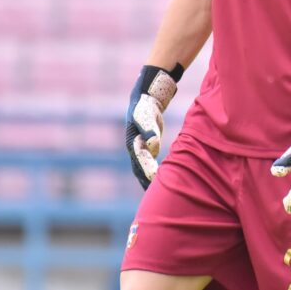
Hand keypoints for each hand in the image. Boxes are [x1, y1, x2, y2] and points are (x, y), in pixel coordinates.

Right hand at [124, 63, 182, 188]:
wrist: (145, 97)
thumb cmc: (146, 106)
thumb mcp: (146, 116)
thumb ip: (149, 130)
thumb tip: (153, 145)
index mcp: (132, 142)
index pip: (139, 161)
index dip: (146, 171)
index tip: (154, 182)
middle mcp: (133, 147)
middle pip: (138, 167)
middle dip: (145, 179)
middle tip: (154, 193)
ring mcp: (138, 147)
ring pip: (142, 166)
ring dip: (147, 178)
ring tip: (155, 192)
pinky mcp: (146, 146)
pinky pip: (148, 161)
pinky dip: (152, 170)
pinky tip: (158, 180)